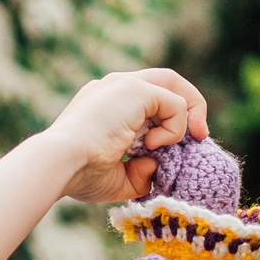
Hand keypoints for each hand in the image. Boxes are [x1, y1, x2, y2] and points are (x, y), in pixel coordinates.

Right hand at [45, 68, 210, 203]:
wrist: (60, 163)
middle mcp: (113, 88)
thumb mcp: (116, 178)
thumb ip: (140, 171)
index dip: (169, 119)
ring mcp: (123, 84)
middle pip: (165, 80)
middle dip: (190, 105)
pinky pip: (175, 103)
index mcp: (104, 105)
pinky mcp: (134, 89)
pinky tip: (154, 145)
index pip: (147, 99)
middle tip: (199, 135)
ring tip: (183, 141)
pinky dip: (175, 127)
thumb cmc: (79, 174)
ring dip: (187, 114)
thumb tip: (157, 165)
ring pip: (173, 86)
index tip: (176, 146)